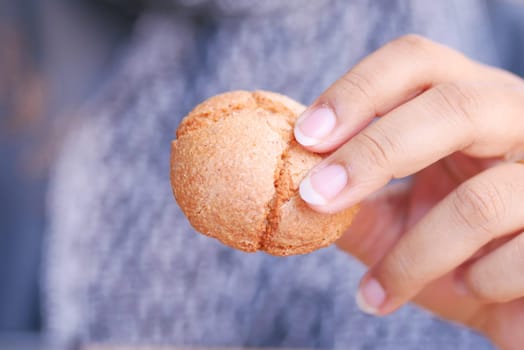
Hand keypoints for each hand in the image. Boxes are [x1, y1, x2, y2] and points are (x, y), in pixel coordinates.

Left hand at [294, 35, 523, 349]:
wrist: (516, 301)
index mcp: (467, 105)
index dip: (356, 91)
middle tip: (315, 197)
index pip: (415, 64)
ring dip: (410, 258)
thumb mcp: (394, 222)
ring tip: (374, 294)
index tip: (305, 137)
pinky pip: (518, 258)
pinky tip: (462, 292)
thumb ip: (349, 203)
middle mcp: (516, 122)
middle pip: (453, 106)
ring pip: (478, 201)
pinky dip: (471, 285)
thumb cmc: (454, 253)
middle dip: (373, 154)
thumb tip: (284, 193)